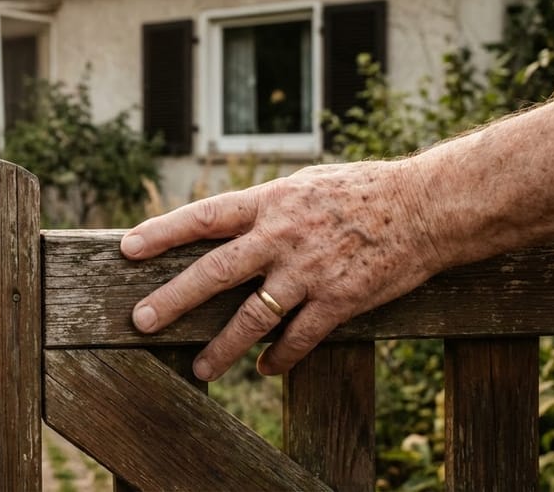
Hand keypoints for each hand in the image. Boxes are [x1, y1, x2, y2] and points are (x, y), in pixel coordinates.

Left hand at [121, 159, 442, 380]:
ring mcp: (309, 270)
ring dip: (222, 347)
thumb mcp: (305, 183)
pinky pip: (299, 338)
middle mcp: (282, 235)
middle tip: (140, 320)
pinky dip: (279, 357)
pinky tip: (265, 368)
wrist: (427, 205)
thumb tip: (225, 223)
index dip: (163, 232)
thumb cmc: (363, 191)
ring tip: (199, 368)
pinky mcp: (339, 299)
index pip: (204, 217)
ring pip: (252, 317)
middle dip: (173, 299)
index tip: (126, 248)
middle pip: (215, 272)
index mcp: (270, 201)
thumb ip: (266, 206)